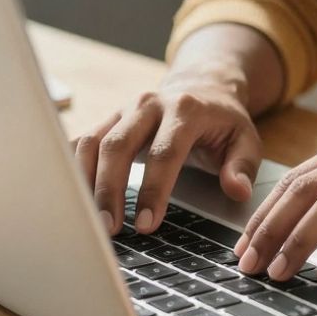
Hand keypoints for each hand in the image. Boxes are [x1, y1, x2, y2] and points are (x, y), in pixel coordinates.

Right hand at [75, 59, 261, 234]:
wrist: (202, 87)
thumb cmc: (222, 121)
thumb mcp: (246, 139)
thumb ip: (242, 166)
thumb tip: (237, 191)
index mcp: (185, 110)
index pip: (165, 152)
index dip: (154, 190)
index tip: (147, 224)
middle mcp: (148, 105)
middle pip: (118, 146)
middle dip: (110, 190)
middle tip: (110, 229)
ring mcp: (123, 110)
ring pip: (93, 142)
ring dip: (86, 182)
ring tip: (89, 219)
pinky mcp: (108, 120)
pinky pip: (81, 141)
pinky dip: (71, 167)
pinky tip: (70, 196)